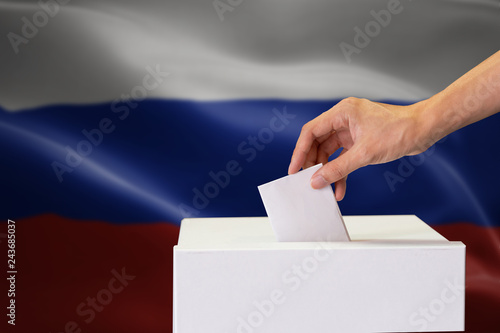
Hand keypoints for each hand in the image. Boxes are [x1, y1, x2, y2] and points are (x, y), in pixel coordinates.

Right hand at [288, 97, 428, 199]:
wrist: (425, 130)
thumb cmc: (400, 131)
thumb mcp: (365, 154)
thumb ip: (338, 169)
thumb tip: (317, 180)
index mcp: (342, 112)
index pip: (311, 132)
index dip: (300, 152)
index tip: (294, 169)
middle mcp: (344, 118)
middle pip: (318, 143)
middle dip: (314, 164)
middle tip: (309, 181)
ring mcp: (352, 129)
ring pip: (330, 152)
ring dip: (329, 171)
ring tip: (327, 188)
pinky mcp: (360, 139)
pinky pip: (344, 157)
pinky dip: (342, 171)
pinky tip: (341, 187)